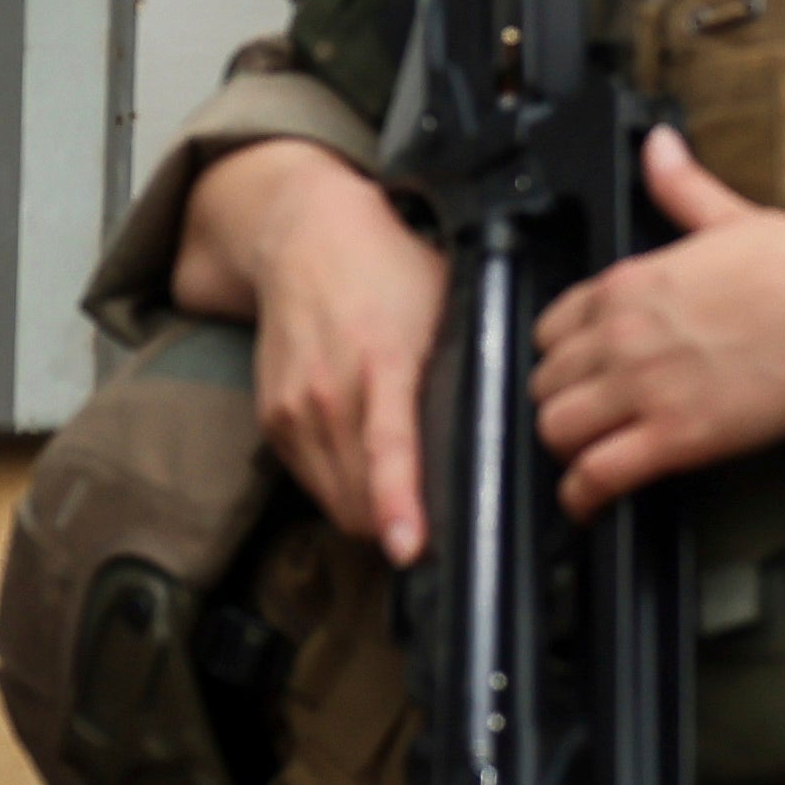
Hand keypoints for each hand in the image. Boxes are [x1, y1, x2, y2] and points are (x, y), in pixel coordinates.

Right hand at [174, 138, 447, 564]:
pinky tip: (369, 464)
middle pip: (359, 498)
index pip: (388, 448)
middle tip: (440, 525)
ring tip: (406, 499)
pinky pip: (313, 481)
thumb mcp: (446, 303)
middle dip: (399, 526)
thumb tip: (513, 419)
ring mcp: (293, 410)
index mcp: (380, 361)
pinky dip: (343, 488)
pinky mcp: (272, 420)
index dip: (398, 505)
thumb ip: (470, 362)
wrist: (302, 236)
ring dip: (370, 514)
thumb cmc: (387, 267)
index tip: (410, 548)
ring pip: (335, 501)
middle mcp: (327, 392)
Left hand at [526, 127, 784, 513]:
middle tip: (587, 417)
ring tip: (588, 456)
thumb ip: (680, 187)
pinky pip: (598, 475)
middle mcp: (624, 333)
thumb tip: (659, 145)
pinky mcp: (678, 436)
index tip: (578, 369)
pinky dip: (584, 495)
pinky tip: (589, 502)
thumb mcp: (729, 215)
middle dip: (559, 401)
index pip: (552, 325)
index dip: (560, 353)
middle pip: (545, 380)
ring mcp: (647, 386)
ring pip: (556, 428)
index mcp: (632, 281)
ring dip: (567, 446)